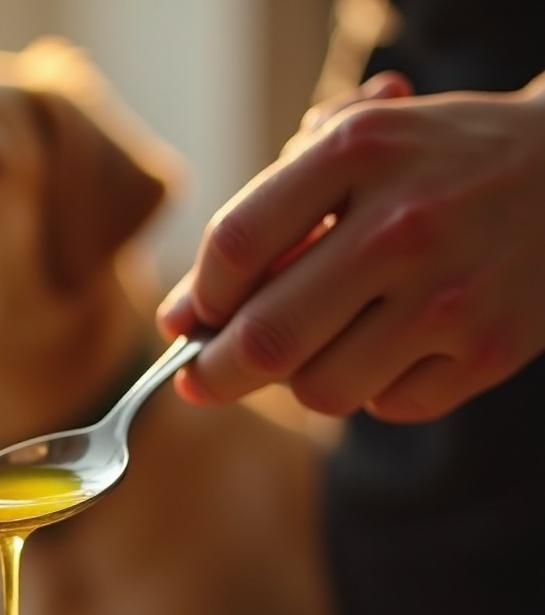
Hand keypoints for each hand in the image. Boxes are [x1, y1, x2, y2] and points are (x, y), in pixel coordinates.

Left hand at [159, 72, 544, 421]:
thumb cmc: (433, 167)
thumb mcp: (352, 153)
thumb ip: (265, 220)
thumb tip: (182, 316)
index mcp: (358, 152)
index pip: (236, 245)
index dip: (198, 296)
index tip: (193, 317)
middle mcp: (402, 226)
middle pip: (265, 339)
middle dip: (213, 374)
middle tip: (199, 380)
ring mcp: (449, 295)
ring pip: (319, 389)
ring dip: (303, 379)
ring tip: (328, 342)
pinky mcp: (487, 351)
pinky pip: (384, 406)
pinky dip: (373, 389)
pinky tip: (396, 346)